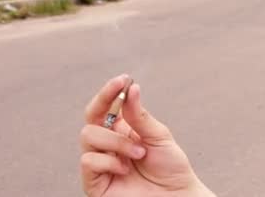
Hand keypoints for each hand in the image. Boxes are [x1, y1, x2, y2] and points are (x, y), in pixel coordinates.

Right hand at [80, 75, 214, 196]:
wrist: (176, 196)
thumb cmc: (170, 168)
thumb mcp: (159, 137)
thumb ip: (141, 116)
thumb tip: (131, 89)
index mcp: (122, 130)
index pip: (105, 107)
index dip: (108, 92)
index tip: (122, 79)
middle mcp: (107, 145)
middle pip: (90, 118)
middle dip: (108, 111)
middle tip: (133, 123)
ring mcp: (100, 163)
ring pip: (88, 136)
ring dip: (117, 142)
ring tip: (139, 154)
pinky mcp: (94, 182)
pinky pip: (88, 161)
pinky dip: (109, 161)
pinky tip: (125, 169)